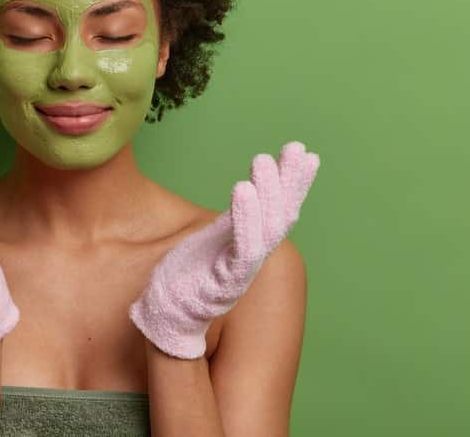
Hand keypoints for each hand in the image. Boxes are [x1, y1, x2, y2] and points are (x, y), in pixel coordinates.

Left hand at [129, 141, 319, 358]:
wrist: (165, 320)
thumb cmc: (185, 277)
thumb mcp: (210, 240)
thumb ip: (233, 221)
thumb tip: (249, 191)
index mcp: (246, 243)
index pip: (277, 209)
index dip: (293, 182)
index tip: (304, 152)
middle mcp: (249, 258)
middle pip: (280, 217)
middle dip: (290, 183)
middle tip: (297, 148)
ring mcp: (238, 272)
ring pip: (264, 231)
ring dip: (268, 194)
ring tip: (264, 161)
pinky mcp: (223, 284)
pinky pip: (242, 250)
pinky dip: (246, 219)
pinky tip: (244, 189)